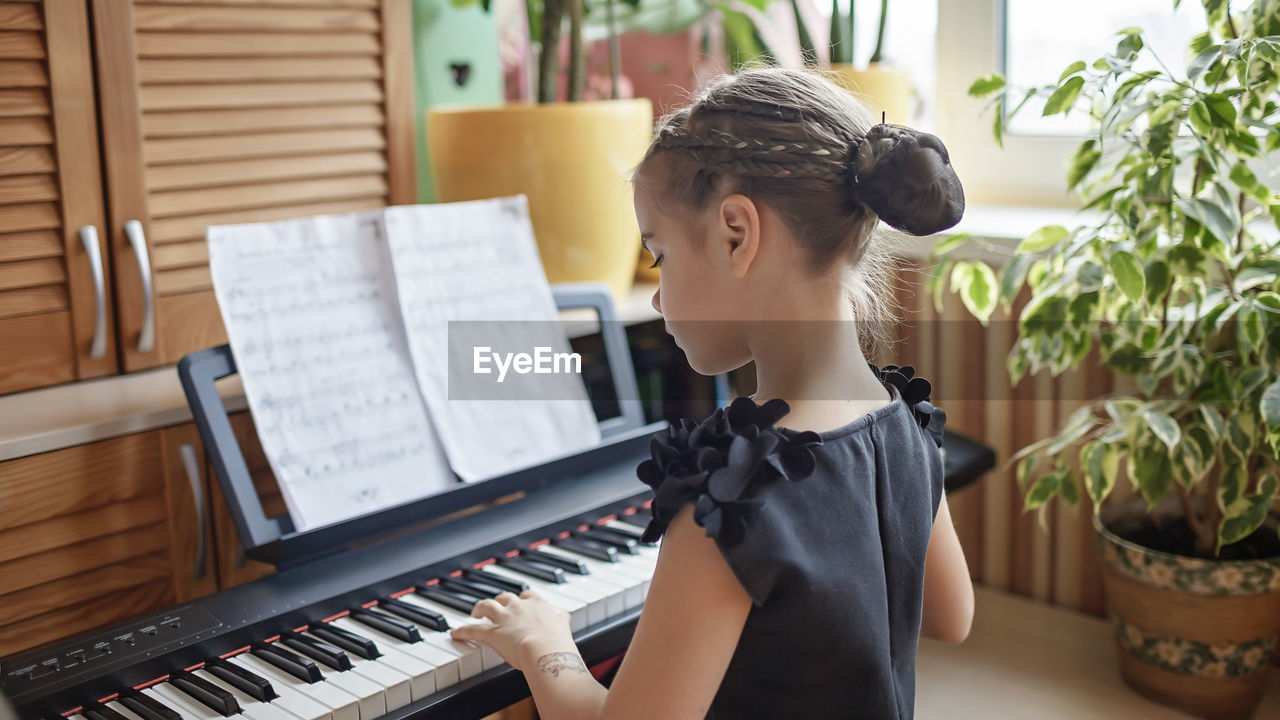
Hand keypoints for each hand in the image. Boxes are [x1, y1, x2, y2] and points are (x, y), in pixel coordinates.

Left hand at [450, 589, 574, 670]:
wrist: (545, 650)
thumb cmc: (556, 642)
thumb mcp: (563, 628)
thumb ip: (562, 621)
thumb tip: (565, 616)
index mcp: (538, 605)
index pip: (528, 595)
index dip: (523, 598)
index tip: (521, 600)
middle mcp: (519, 607)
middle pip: (506, 597)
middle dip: (500, 600)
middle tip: (496, 605)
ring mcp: (504, 618)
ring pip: (487, 606)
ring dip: (480, 608)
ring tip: (476, 612)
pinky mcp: (491, 633)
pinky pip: (473, 630)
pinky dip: (462, 631)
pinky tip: (455, 633)